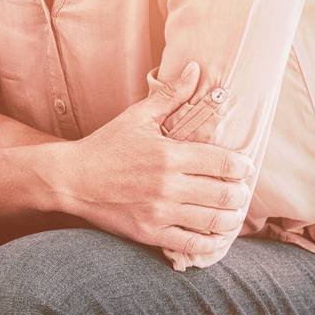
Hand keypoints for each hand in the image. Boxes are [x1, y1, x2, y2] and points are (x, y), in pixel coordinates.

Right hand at [41, 62, 255, 265]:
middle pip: (225, 194)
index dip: (243, 166)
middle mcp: (167, 185)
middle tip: (242, 191)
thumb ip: (171, 95)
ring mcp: (158, 212)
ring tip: (233, 213)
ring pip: (213, 221)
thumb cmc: (105, 146)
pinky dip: (210, 244)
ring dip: (231, 218)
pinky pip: (191, 245)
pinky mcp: (149, 233)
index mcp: (169, 154)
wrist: (70, 179)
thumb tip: (197, 68)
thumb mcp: (137, 117)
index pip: (224, 162)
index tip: (245, 167)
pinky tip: (215, 236)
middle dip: (241, 193)